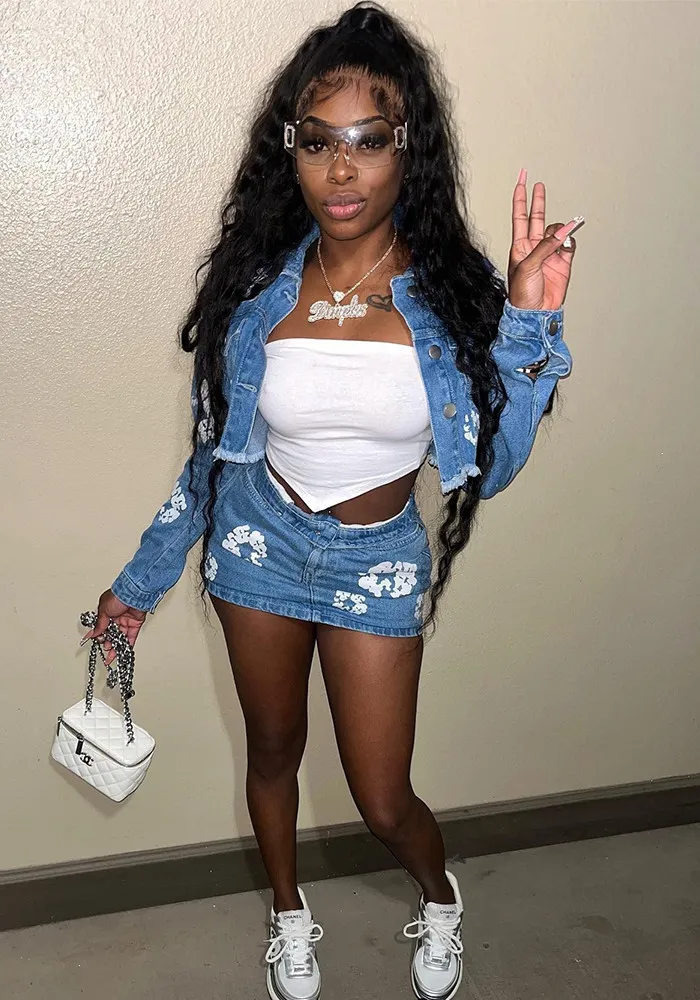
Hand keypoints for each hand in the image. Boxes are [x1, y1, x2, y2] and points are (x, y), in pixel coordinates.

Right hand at [81, 590, 146, 665]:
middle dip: (107, 643)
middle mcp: (116, 617)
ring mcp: (126, 621)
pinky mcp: (135, 625)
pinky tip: (123, 652)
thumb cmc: (118, 596)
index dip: (98, 636)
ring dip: (115, 648)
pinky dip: (127, 645)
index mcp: (107, 613)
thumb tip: (94, 633)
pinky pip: (131, 637)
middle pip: (111, 634)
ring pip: (120, 638)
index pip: (101, 627)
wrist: (133, 593)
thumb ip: (100, 624)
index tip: (95, 642)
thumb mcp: (104, 610)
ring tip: (111, 656)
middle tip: (105, 649)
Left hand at [507, 168, 582, 310]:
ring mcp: (549, 254)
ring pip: (557, 231)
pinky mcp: (563, 263)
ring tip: (559, 241)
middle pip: (536, 217)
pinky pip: (569, 244)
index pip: (520, 215)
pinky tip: (567, 244)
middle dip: (538, 201)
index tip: (522, 179)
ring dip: (559, 232)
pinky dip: (570, 241)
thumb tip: (562, 232)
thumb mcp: (527, 267)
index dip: (520, 197)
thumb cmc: (522, 294)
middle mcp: (534, 247)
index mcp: (519, 246)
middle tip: (539, 184)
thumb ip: (545, 247)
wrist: (536, 313)